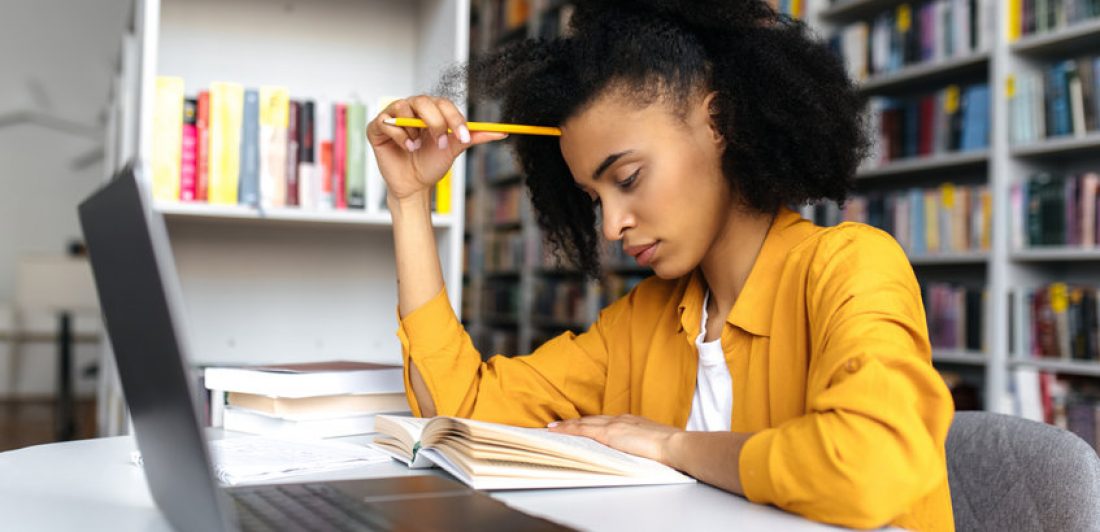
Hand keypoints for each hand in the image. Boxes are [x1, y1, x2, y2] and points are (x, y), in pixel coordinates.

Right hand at [367, 95, 507, 204]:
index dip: (455, 119)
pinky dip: (400, 137)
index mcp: (431, 110)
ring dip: (414, 131)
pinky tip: (406, 149)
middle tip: (441, 144)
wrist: (414, 185)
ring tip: (418, 147)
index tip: (465, 137)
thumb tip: (502, 132)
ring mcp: (393, 116)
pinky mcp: (377, 127)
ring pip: (403, 108)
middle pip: (423, 101)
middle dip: (435, 123)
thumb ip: (475, 137)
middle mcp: (412, 108)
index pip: (444, 104)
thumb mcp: (455, 148)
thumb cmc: (432, 163)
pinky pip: (387, 122)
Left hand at [547, 414, 682, 465]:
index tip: (581, 425)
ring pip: (583, 423)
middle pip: (591, 419)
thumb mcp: (653, 444)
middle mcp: (620, 419)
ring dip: (567, 425)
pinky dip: (567, 429)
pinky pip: (582, 430)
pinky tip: (556, 431)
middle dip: (575, 422)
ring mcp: (613, 425)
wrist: (674, 445)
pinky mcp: (608, 433)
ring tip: (552, 428)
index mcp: (632, 421)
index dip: (591, 423)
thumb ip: (641, 444)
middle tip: (559, 424)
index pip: (605, 421)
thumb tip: (638, 452)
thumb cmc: (670, 448)